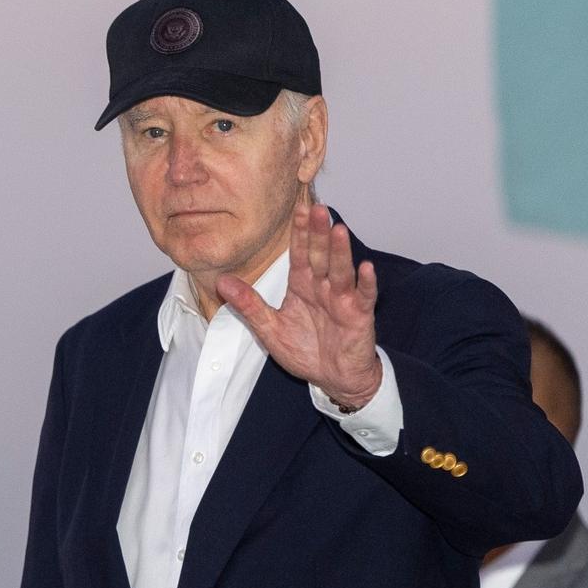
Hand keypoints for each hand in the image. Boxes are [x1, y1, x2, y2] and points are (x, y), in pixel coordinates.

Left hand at [217, 204, 381, 408]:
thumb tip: (222, 282)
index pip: (300, 254)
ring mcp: (343, 300)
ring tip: (338, 230)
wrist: (333, 378)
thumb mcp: (269, 329)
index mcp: (302, 286)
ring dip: (340, 251)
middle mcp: (323, 287)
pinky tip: (365, 268)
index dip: (298, 233)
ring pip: (341, 271)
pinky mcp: (360, 315)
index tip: (296, 210)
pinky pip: (364, 296)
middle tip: (317, 208)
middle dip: (318, 233)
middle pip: (320, 256)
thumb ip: (249, 305)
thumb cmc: (305, 351)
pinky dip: (365, 283)